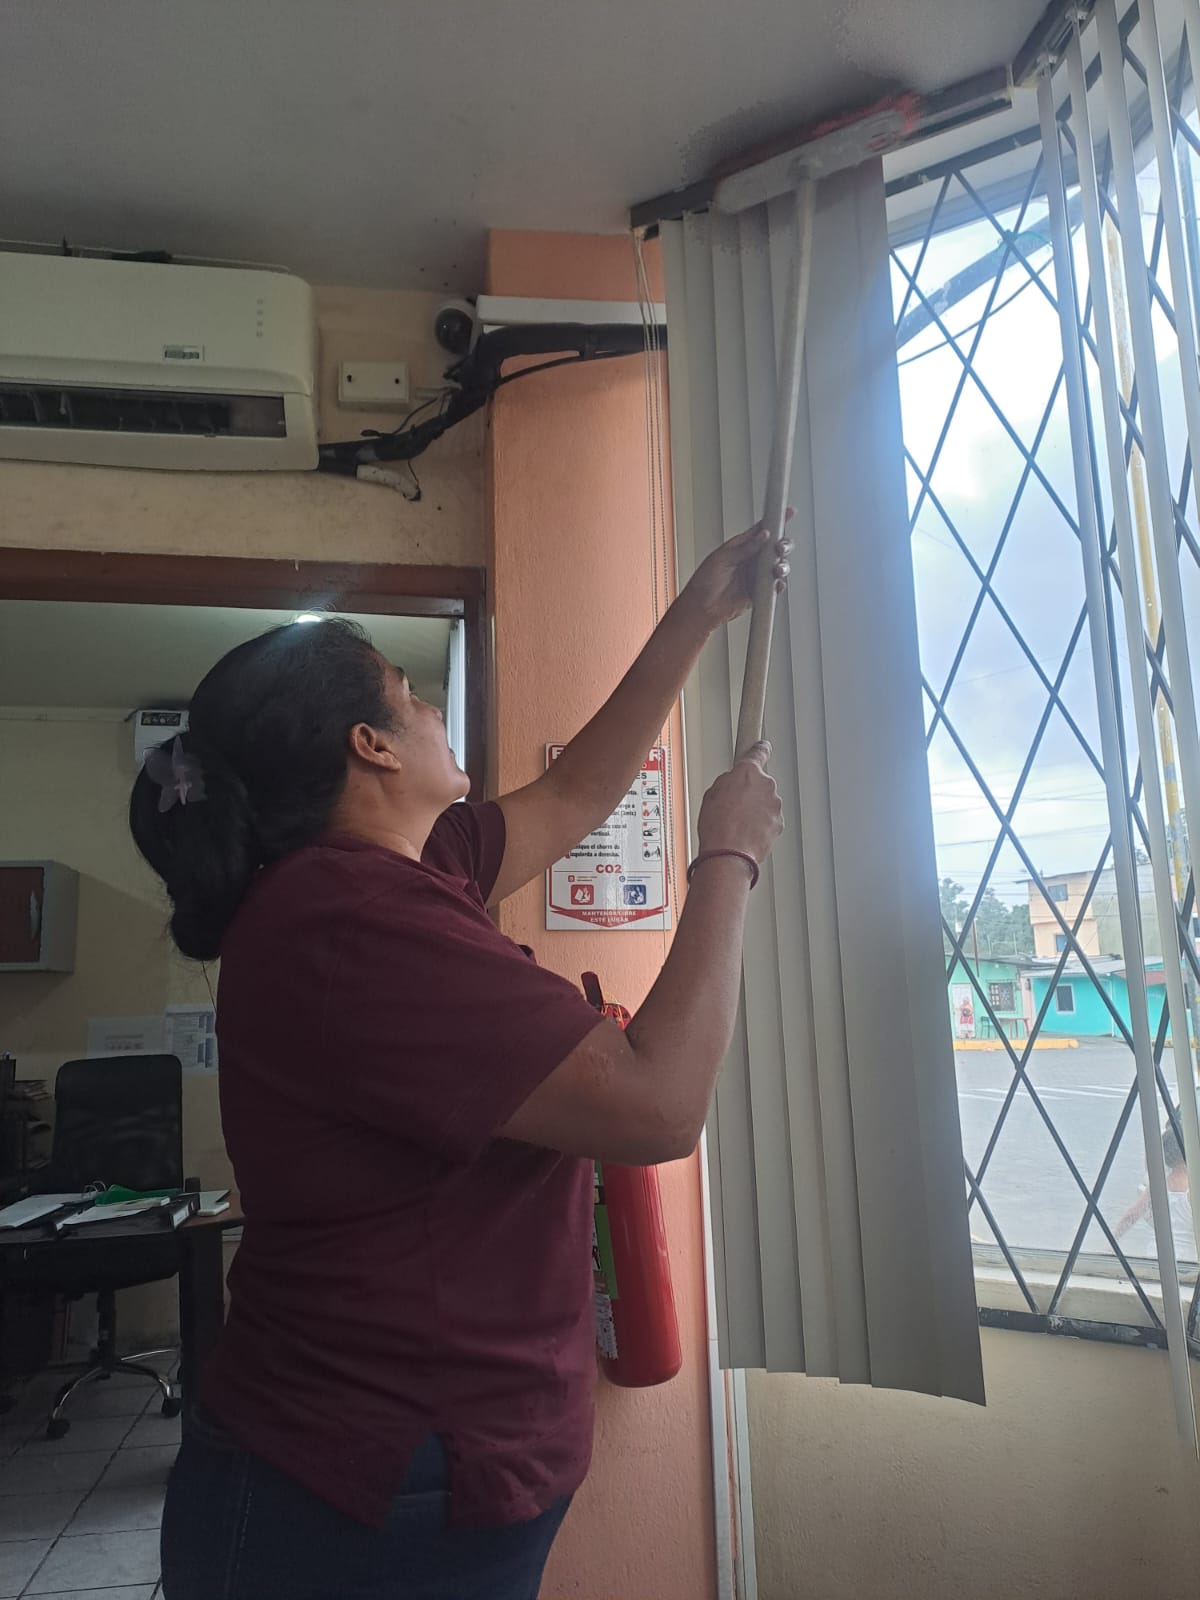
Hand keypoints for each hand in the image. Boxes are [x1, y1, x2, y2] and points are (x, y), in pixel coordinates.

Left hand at [681, 517, 792, 630]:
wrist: (701, 607)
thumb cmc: (704, 582)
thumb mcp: (722, 559)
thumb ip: (744, 548)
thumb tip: (763, 536)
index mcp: (741, 546)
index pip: (761, 529)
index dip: (776, 520)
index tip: (788, 512)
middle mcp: (751, 559)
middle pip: (775, 547)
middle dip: (783, 545)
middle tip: (779, 548)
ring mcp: (756, 575)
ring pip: (778, 566)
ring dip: (782, 565)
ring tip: (777, 569)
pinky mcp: (758, 591)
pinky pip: (774, 586)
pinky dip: (779, 584)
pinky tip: (776, 584)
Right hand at [697, 741, 783, 864]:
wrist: (728, 854)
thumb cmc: (717, 827)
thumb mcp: (711, 794)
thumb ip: (726, 782)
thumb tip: (732, 783)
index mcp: (747, 772)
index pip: (758, 752)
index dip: (760, 748)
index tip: (762, 745)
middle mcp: (766, 785)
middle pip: (760, 782)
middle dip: (750, 791)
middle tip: (734, 805)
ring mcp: (774, 804)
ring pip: (765, 802)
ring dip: (755, 810)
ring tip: (737, 823)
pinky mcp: (779, 822)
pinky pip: (769, 818)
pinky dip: (761, 824)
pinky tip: (746, 832)